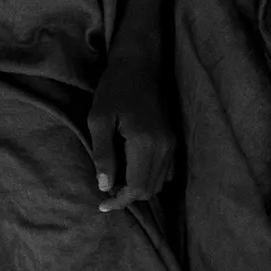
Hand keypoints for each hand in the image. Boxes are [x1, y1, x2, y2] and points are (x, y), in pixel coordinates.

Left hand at [89, 88, 176, 209]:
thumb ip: (103, 155)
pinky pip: (165, 172)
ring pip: (158, 184)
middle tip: (105, 188)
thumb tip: (105, 187)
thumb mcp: (98, 120)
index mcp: (145, 143)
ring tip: (116, 179)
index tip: (102, 205)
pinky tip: (132, 171)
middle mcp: (164, 147)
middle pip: (149, 190)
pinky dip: (150, 178)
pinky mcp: (172, 141)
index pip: (137, 187)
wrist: (139, 66)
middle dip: (128, 196)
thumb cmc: (114, 89)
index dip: (120, 201)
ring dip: (138, 188)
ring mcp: (171, 144)